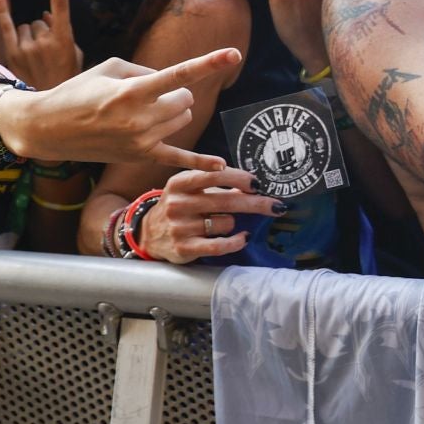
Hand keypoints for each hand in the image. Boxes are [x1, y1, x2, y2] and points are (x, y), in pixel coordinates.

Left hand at [0, 0, 82, 89]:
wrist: (49, 101)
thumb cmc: (66, 76)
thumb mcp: (74, 54)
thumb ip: (61, 31)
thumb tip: (45, 14)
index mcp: (64, 40)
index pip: (60, 6)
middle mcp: (43, 40)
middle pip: (40, 20)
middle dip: (43, 30)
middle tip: (48, 51)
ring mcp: (26, 46)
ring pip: (26, 27)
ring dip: (30, 34)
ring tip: (36, 56)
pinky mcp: (12, 53)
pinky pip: (7, 26)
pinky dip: (4, 10)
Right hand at [0, 48, 241, 169]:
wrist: (50, 128)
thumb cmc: (78, 91)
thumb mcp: (109, 68)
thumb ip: (145, 71)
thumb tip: (171, 82)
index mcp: (132, 91)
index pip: (178, 74)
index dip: (208, 63)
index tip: (234, 53)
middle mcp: (140, 118)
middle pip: (185, 99)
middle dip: (175, 92)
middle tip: (151, 92)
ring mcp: (142, 140)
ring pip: (183, 119)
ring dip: (174, 111)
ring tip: (145, 111)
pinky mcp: (140, 155)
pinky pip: (178, 159)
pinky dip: (200, 162)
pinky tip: (221, 166)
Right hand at [129, 166, 282, 263]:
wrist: (148, 234)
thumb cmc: (179, 206)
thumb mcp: (189, 189)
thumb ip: (214, 183)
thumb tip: (251, 184)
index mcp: (180, 183)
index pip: (213, 176)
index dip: (238, 178)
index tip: (257, 183)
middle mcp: (178, 203)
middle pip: (226, 201)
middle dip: (255, 203)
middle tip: (276, 205)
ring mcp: (180, 227)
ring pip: (225, 223)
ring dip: (233, 223)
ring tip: (222, 223)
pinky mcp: (184, 248)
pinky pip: (219, 245)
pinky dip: (236, 242)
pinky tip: (244, 238)